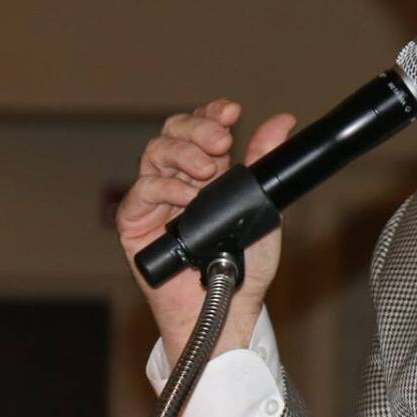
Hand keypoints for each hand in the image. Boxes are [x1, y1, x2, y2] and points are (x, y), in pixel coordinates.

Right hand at [116, 99, 295, 363]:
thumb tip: (280, 122)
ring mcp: (156, 199)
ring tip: (208, 170)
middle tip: (221, 141)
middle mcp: (179, 179)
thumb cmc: (244, 265)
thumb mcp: (261, 208)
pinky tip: (186, 195)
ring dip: (182, 153)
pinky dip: (164, 186)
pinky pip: (141, 190)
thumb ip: (263, 164)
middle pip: (174, 132)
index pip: (202, 128)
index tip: (231, 111)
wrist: (229, 305)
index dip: (211, 114)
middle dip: (198, 128)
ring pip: (155, 153)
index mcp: (208, 172)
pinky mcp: (135, 222)